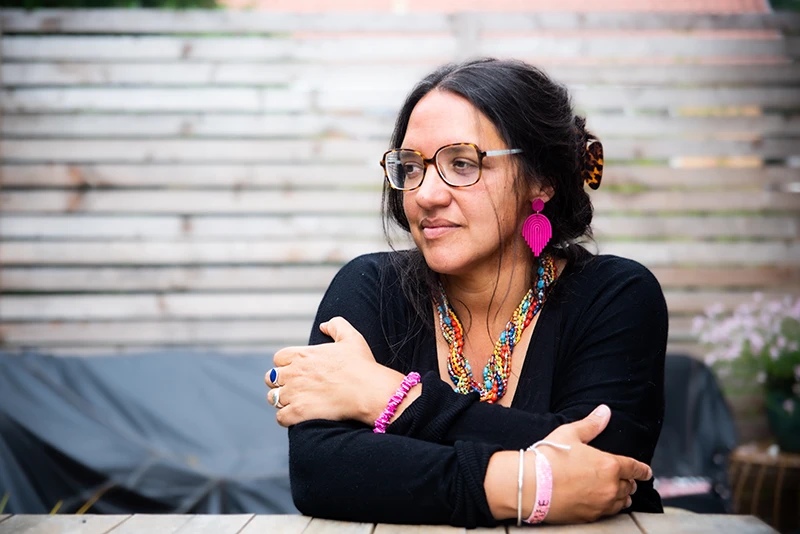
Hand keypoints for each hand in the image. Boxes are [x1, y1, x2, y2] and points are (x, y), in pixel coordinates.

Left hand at [266, 317, 401, 426]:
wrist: (368, 391)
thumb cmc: (361, 365)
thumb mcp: (351, 337)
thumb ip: (336, 325)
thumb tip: (323, 326)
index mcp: (302, 355)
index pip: (278, 359)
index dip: (285, 365)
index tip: (296, 371)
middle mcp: (293, 373)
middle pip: (271, 378)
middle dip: (280, 383)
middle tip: (295, 388)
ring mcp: (294, 393)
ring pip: (273, 398)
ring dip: (283, 401)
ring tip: (297, 403)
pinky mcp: (298, 412)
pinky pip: (281, 417)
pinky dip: (287, 418)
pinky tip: (298, 417)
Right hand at [536, 405, 650, 523]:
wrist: (531, 485)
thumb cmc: (549, 458)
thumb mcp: (570, 434)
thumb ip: (591, 424)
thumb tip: (604, 411)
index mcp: (609, 465)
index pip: (634, 468)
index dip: (642, 470)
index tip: (647, 472)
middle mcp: (610, 487)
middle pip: (629, 486)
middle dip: (630, 482)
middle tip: (628, 480)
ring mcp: (601, 504)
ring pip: (621, 502)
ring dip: (623, 497)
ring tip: (622, 495)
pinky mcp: (589, 517)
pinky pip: (608, 513)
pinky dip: (609, 507)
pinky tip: (605, 504)